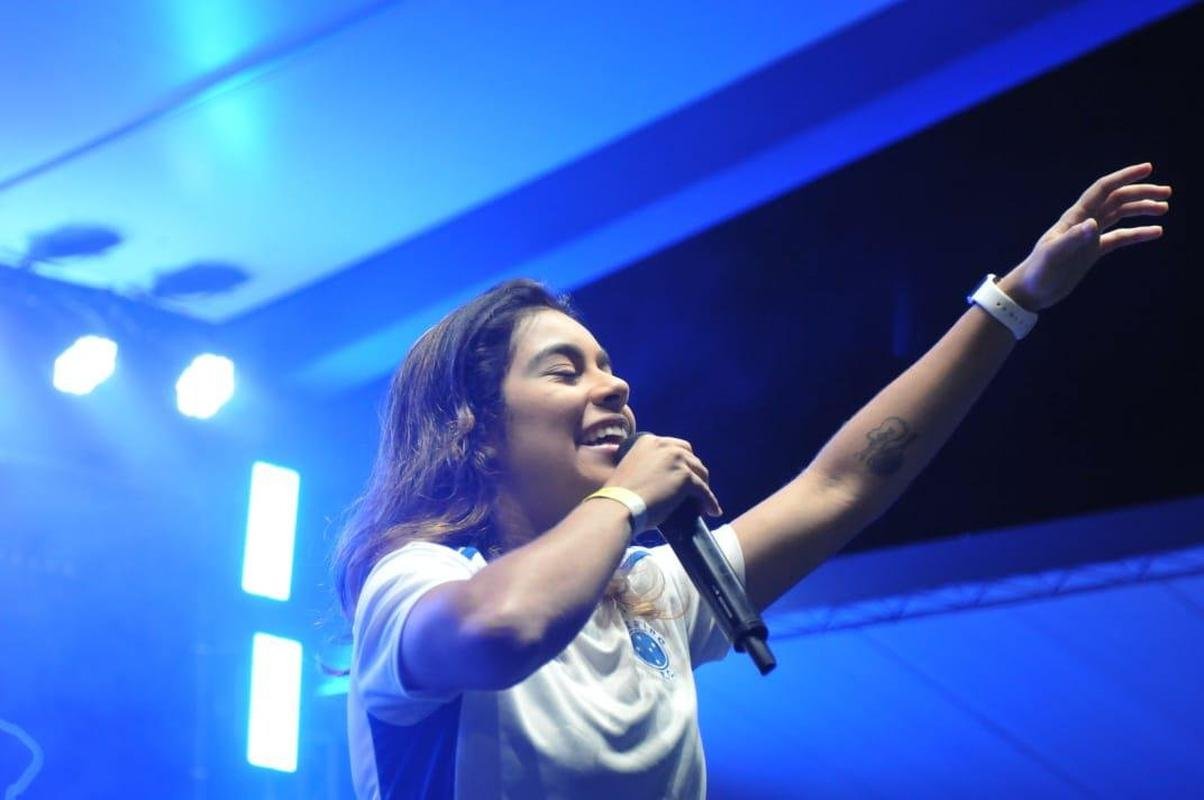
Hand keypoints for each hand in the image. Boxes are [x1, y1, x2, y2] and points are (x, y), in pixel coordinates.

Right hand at [606, 434, 722, 525]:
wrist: (619, 506)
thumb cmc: (619, 495)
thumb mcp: (631, 469)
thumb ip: (646, 465)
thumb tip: (661, 479)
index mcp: (648, 440)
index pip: (675, 448)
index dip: (681, 463)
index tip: (682, 476)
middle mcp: (665, 445)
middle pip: (691, 457)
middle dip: (694, 472)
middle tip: (694, 489)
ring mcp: (677, 459)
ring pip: (700, 472)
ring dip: (703, 487)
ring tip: (701, 502)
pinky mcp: (686, 477)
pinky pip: (704, 491)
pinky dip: (710, 501)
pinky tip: (712, 511)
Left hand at [997, 163, 1170, 311]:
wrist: (1031, 291)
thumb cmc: (1038, 272)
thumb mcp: (1054, 255)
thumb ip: (1073, 239)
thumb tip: (1093, 224)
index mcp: (1075, 218)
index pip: (1103, 190)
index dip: (1125, 177)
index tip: (1148, 168)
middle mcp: (1084, 222)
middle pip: (1116, 199)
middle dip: (1141, 193)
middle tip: (1167, 193)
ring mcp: (1089, 236)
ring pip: (1120, 215)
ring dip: (1141, 209)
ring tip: (1164, 209)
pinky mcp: (1092, 251)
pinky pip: (1119, 238)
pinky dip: (1137, 234)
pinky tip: (1155, 232)